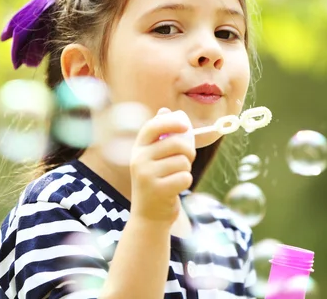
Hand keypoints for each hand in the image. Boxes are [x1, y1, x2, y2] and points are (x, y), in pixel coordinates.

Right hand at [129, 108, 195, 225]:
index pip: (153, 126)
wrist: (149, 216)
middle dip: (188, 151)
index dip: (171, 122)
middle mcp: (139, 160)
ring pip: (183, 161)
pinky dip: (186, 182)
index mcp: (138, 148)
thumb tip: (166, 110)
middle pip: (176, 143)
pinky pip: (185, 177)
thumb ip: (160, 135)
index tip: (185, 125)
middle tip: (186, 160)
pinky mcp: (158, 191)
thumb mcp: (153, 157)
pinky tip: (176, 188)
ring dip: (186, 169)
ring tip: (176, 177)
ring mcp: (146, 176)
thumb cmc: (157, 181)